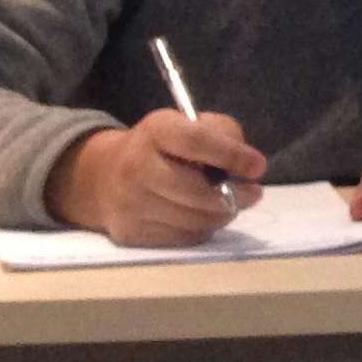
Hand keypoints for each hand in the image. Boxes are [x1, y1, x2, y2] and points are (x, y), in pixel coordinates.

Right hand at [46, 110, 266, 245]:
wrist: (104, 177)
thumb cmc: (162, 148)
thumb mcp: (189, 124)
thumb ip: (223, 134)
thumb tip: (249, 164)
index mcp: (155, 130)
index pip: (196, 141)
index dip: (232, 155)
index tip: (258, 167)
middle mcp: (136, 166)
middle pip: (197, 191)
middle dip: (235, 195)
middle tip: (253, 193)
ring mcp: (130, 203)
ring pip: (194, 219)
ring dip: (221, 214)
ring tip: (226, 203)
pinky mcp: (130, 232)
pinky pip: (182, 237)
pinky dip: (200, 228)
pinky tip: (200, 215)